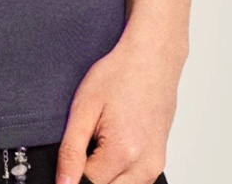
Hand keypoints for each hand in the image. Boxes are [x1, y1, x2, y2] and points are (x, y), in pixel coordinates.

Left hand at [54, 33, 182, 183]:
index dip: (78, 161)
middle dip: (93, 169)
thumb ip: (71, 151)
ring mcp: (156, 164)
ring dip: (108, 171)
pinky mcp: (160, 160)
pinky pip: (135, 179)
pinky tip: (119, 139)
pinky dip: (122, 168)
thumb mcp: (83, 107)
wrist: (151, 59)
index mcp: (124, 152)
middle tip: (94, 135)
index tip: (81, 137)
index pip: (89, 181)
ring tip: (106, 135)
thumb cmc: (119, 74)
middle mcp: (145, 165)